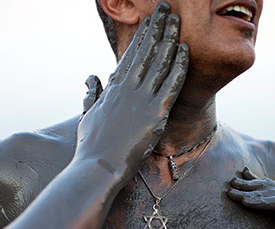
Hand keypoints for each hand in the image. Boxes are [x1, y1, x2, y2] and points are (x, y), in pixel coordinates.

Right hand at [75, 1, 187, 184]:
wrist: (97, 167)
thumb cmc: (92, 146)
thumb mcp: (88, 115)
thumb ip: (92, 94)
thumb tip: (92, 77)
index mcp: (113, 88)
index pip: (131, 55)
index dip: (143, 35)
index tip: (151, 20)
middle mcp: (127, 89)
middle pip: (146, 52)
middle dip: (158, 28)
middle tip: (167, 10)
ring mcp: (141, 100)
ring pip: (159, 63)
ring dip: (170, 40)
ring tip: (177, 21)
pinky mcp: (155, 114)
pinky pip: (171, 85)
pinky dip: (179, 67)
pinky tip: (186, 51)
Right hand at [227, 168, 274, 228]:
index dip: (261, 202)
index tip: (245, 202)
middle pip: (269, 191)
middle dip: (248, 192)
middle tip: (230, 192)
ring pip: (266, 185)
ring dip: (247, 184)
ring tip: (232, 182)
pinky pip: (268, 183)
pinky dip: (255, 178)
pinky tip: (244, 171)